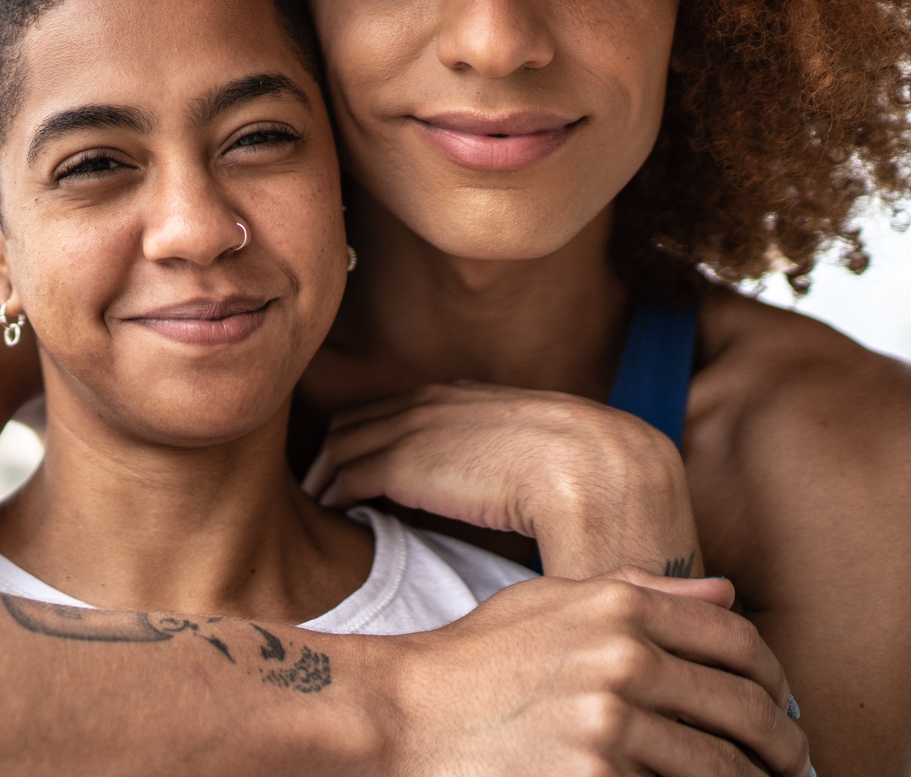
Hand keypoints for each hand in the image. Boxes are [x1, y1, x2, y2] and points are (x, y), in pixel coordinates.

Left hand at [302, 381, 700, 577]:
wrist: (591, 469)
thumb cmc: (583, 467)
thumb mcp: (536, 445)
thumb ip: (509, 452)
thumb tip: (513, 481)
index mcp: (462, 396)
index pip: (393, 406)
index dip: (369, 434)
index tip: (357, 462)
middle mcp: (429, 404)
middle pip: (355, 420)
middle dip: (332, 451)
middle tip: (320, 484)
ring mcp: (412, 431)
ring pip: (341, 446)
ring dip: (325, 475)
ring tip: (318, 503)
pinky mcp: (402, 466)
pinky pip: (347, 477)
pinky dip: (334, 494)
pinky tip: (333, 514)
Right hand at [375, 571, 808, 775]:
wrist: (399, 714)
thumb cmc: (473, 662)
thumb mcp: (550, 603)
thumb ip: (641, 591)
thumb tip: (726, 595)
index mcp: (620, 608)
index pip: (739, 644)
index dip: (775, 683)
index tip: (782, 711)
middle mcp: (623, 660)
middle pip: (746, 713)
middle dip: (781, 751)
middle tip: (792, 770)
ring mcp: (610, 726)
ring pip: (721, 771)